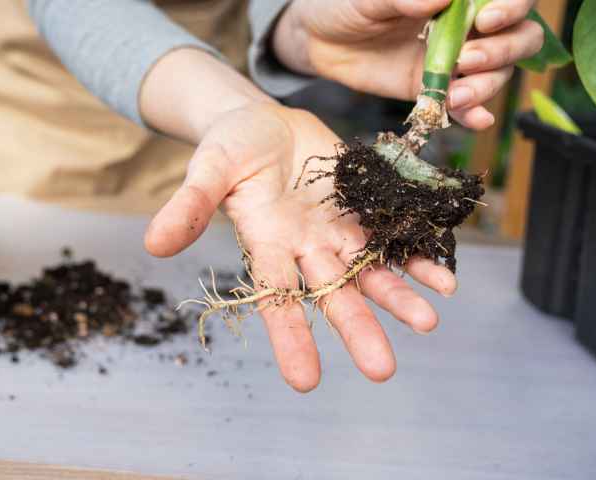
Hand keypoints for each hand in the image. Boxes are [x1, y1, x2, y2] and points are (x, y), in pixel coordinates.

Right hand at [144, 103, 455, 391]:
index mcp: (266, 244)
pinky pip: (393, 235)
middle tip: (382, 370)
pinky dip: (417, 255)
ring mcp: (337, 230)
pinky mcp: (362, 206)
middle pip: (333, 294)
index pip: (276, 298)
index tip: (305, 380)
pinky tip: (443, 277)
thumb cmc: (230, 147)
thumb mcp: (207, 169)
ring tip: (428, 322)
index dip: (290, 337)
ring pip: (371, 271)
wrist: (266, 122)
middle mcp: (305, 248)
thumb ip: (188, 205)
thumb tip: (152, 243)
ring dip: (398, 296)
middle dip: (358, 328)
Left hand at [273, 0, 543, 128]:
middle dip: (503, 51)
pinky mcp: (435, 89)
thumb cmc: (348, 3)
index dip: (513, 6)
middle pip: (518, 38)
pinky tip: (476, 120)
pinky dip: (475, 113)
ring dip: (486, 85)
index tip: (487, 18)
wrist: (319, 39)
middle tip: (470, 58)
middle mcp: (468, 26)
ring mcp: (455, 60)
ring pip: (497, 73)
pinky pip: (464, 104)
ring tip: (457, 94)